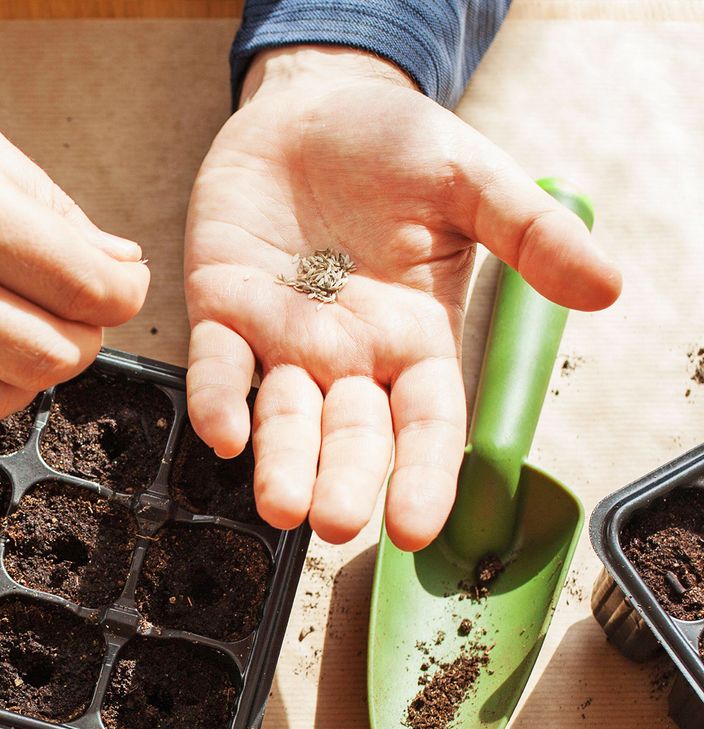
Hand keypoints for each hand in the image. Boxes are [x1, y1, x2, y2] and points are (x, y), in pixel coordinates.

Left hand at [184, 46, 620, 549]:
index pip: (424, 423)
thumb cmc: (395, 148)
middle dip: (342, 481)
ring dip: (279, 462)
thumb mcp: (473, 184)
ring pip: (281, 415)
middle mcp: (345, 356)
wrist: (313, 105)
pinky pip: (217, 365)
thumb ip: (531, 235)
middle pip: (349, 434)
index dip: (421, 476)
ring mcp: (281, 339)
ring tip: (281, 507)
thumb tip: (606, 288)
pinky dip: (217, 399)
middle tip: (335, 525)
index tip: (416, 529)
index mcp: (412, 340)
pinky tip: (223, 434)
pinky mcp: (222, 310)